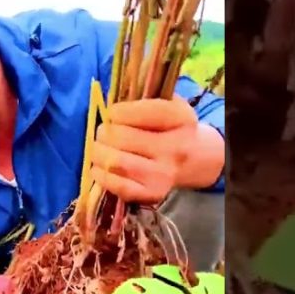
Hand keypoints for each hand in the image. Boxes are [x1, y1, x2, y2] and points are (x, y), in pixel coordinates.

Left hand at [89, 95, 221, 204]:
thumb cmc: (172, 127)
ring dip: (98, 153)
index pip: (142, 112)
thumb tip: (106, 108)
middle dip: (104, 132)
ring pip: (116, 162)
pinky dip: (101, 175)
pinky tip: (99, 167)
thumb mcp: (168, 104)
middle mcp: (176, 148)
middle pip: (122, 138)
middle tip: (102, 132)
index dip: (118, 112)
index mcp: (181, 118)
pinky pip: (118, 185)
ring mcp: (164, 174)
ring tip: (98, 148)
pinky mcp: (153, 193)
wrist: (196, 159)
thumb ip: (141, 99)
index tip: (112, 113)